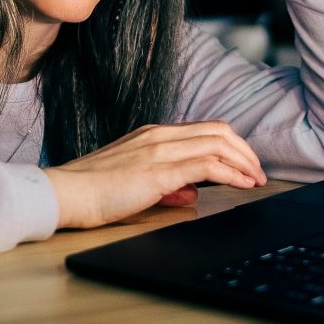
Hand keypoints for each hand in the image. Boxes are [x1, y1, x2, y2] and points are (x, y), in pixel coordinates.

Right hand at [43, 120, 266, 228]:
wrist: (66, 194)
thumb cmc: (93, 192)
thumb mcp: (134, 181)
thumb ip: (165, 182)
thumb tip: (190, 191)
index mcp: (152, 134)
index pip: (204, 129)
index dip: (232, 145)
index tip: (245, 164)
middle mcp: (159, 135)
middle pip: (219, 131)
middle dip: (245, 151)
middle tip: (258, 172)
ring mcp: (159, 149)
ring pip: (218, 143)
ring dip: (244, 162)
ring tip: (257, 180)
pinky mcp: (160, 170)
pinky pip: (208, 165)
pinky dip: (232, 173)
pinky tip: (242, 184)